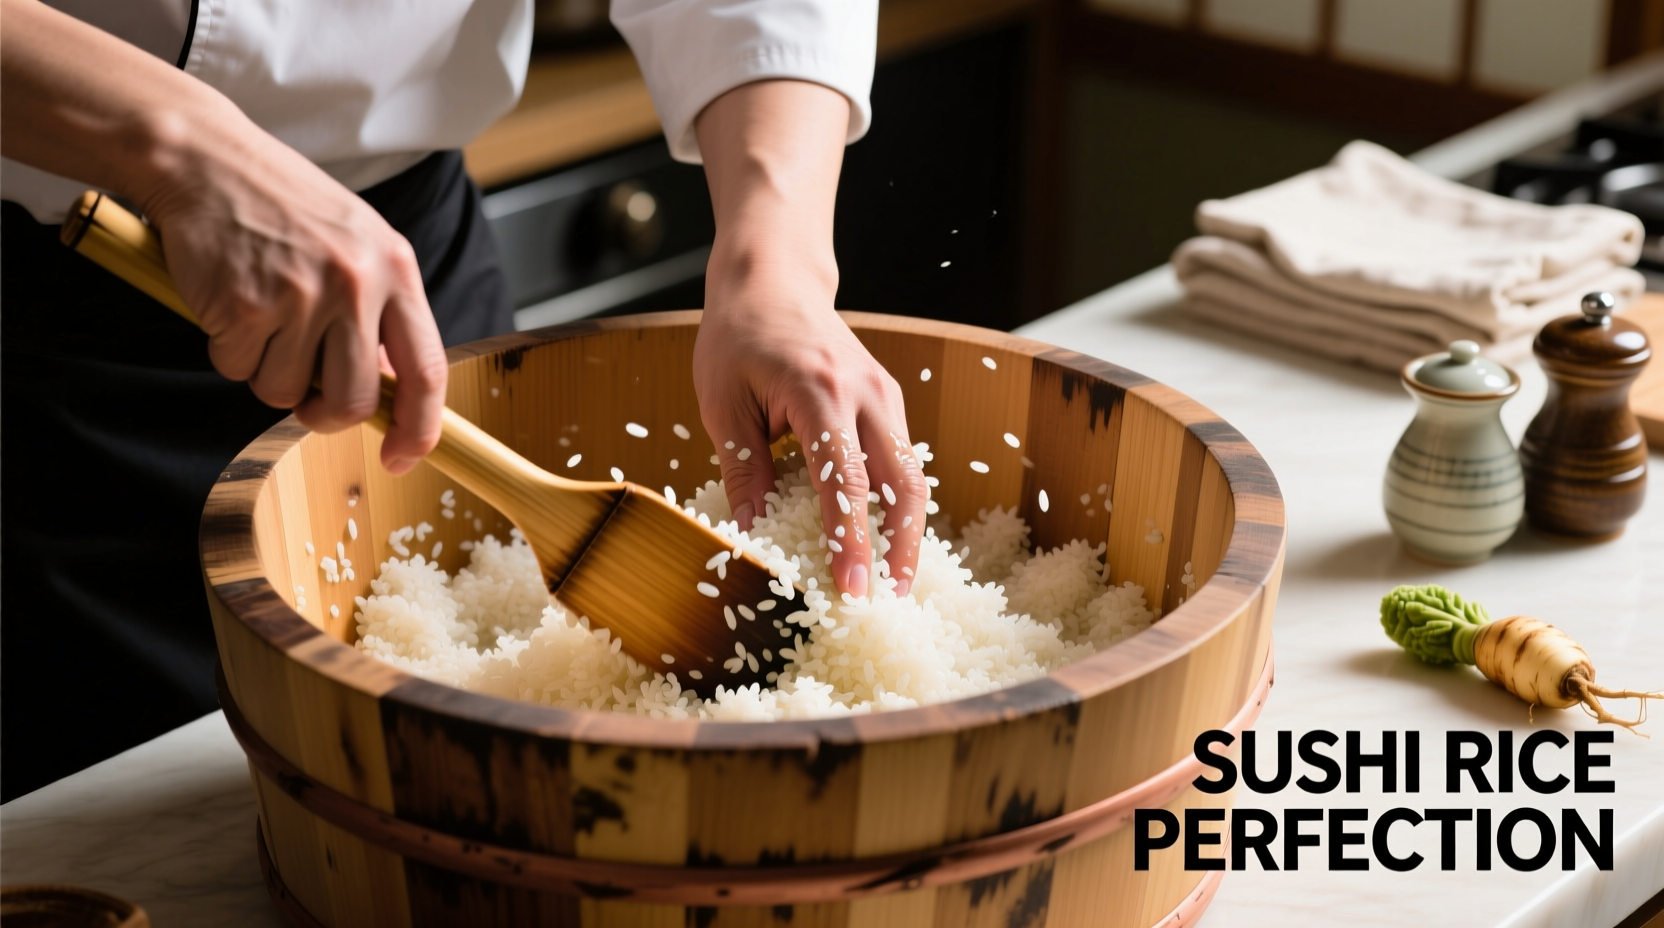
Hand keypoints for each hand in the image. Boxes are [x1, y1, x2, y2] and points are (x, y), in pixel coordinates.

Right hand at [1, 0, 448, 473]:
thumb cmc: (283, 205)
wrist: (204, 159)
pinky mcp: (246, 307)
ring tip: (261, 315)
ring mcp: (301, 296)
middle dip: (324, 413)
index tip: (403, 456)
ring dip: (266, 372)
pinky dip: (227, 350)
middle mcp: (357, 284)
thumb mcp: (357, 243)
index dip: (420, 427)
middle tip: (303, 393)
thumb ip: (381, 309)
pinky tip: (228, 301)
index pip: (427, 370)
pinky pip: (237, 370)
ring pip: (285, 392)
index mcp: (396, 268)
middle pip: (354, 400)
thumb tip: (391, 387)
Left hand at [694, 80, 926, 597]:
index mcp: (821, 392)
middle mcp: (865, 393)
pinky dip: (897, 501)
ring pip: (911, 474)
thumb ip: (744, 470)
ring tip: (891, 579)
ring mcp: (884, 394)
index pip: (846, 483)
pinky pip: (901, 458)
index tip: (852, 590)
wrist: (773, 278)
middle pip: (901, 484)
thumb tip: (750, 535)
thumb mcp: (723, 404)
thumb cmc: (738, 336)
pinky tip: (883, 536)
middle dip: (900, 547)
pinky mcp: (887, 399)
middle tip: (890, 599)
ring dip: (906, 530)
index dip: (852, 542)